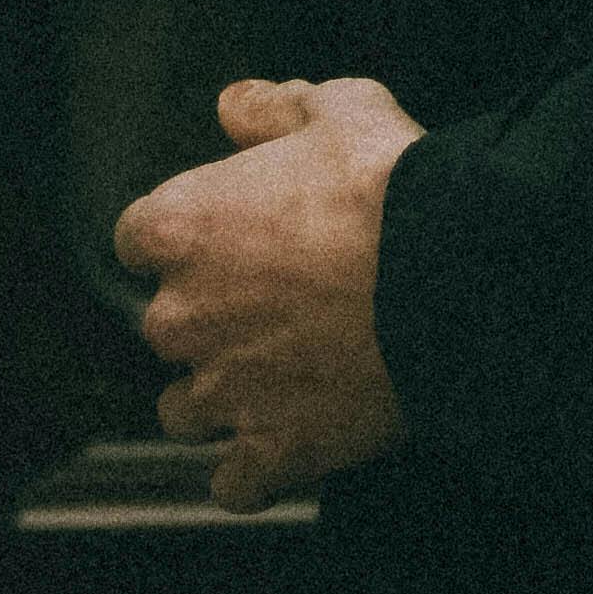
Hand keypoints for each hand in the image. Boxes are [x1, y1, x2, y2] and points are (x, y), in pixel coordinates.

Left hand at [115, 73, 420, 512]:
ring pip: (184, 412)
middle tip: (277, 305)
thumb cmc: (393, 187)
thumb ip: (275, 108)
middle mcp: (183, 316)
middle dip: (210, 320)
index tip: (228, 239)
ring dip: (222, 398)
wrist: (453, 276)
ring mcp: (224, 392)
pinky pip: (233, 486)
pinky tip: (291, 445)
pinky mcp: (271, 452)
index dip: (187, 239)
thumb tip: (234, 107)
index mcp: (182, 226)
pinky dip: (255, 472)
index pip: (139, 239)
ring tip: (281, 380)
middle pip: (163, 327)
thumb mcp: (342, 108)